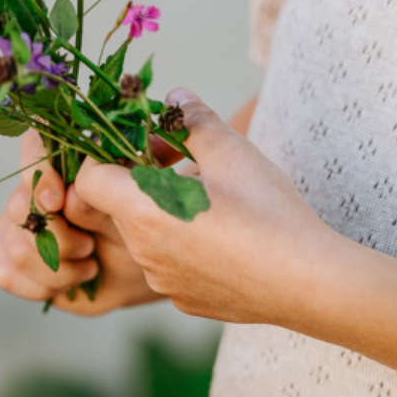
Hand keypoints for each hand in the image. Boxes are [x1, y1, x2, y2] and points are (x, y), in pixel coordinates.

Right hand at [0, 130, 162, 314]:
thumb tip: (72, 195)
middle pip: (21, 206)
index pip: (34, 146)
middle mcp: (35, 189)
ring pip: (17, 247)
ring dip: (58, 267)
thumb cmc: (135, 230)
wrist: (130, 272)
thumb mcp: (129, 213)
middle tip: (89, 246)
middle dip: (60, 237)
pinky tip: (70, 281)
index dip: (39, 171)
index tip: (57, 200)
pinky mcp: (8, 258)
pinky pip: (7, 273)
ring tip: (89, 264)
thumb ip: (102, 200)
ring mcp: (17, 223)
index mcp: (67, 164)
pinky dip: (44, 285)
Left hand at [75, 88, 337, 324]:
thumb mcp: (232, 151)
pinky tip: (229, 234)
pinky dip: (187, 243)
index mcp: (145, 211)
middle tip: (190, 162)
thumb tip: (173, 96)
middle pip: (121, 206)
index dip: (108, 156)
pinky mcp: (187, 300)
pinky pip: (171, 262)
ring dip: (168, 210)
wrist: (307, 280)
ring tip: (216, 198)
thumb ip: (193, 120)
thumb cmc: (267, 211)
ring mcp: (164, 282)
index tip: (147, 146)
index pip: (89, 181)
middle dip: (146, 179)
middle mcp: (143, 252)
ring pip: (148, 234)